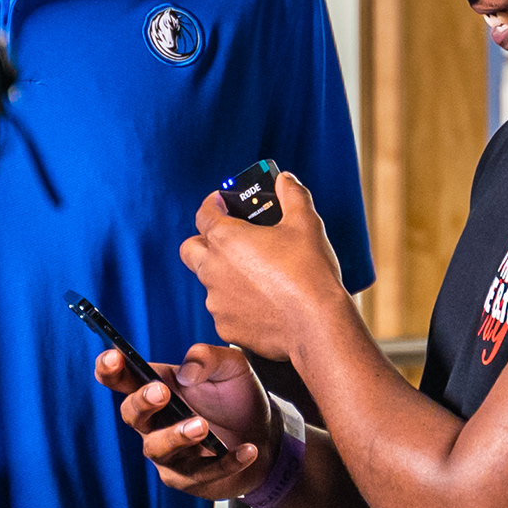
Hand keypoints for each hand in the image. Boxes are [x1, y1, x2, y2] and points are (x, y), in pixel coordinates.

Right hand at [97, 343, 283, 502]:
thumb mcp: (230, 367)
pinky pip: (202, 473)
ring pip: (158, 448)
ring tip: (202, 426)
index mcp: (157, 388)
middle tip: (161, 393)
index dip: (109, 369)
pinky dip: (226, 462)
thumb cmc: (237, 398)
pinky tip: (247, 450)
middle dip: (142, 403)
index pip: (121, 378)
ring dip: (177, 436)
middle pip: (131, 415)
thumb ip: (208, 358)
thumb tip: (186, 372)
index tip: (114, 357)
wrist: (265, 433)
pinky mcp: (190, 479)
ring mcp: (169, 454)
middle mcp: (154, 423)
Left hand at [181, 169, 351, 361]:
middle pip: (191, 249)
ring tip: (257, 276)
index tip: (222, 202)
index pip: (203, 213)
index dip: (212, 204)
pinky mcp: (226, 327)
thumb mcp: (306, 223)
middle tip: (230, 240)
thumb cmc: (310, 274)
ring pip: (210, 282)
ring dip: (224, 275)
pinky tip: (264, 304)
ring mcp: (217, 301)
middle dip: (204, 241)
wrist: (317, 325)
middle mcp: (213, 269)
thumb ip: (292, 194)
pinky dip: (238, 305)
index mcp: (226, 238)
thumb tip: (285, 180)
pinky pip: (225, 311)